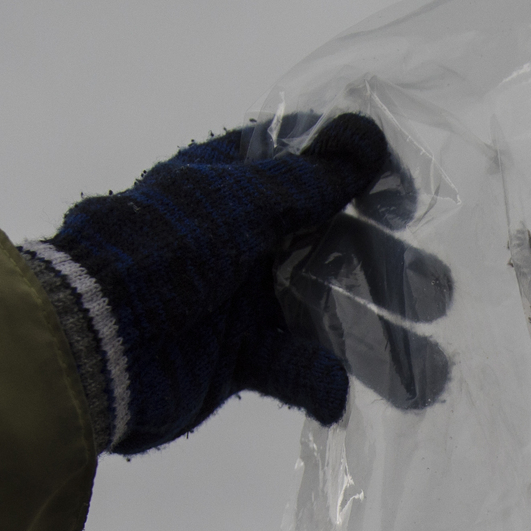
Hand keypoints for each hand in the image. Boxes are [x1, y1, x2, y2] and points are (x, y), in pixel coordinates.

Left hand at [24, 112, 448, 452]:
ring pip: (324, 313)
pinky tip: (345, 395)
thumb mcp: (237, 204)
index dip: (361, 178)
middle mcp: (241, 239)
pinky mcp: (237, 361)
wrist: (91, 344)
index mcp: (232, 184)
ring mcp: (241, 301)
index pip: (308, 167)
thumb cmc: (159, 253)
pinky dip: (322, 382)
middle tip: (439, 290)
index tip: (407, 195)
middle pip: (332, 246)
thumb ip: (308, 179)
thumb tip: (369, 135)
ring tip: (433, 371)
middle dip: (387, 270)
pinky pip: (294, 367)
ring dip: (378, 339)